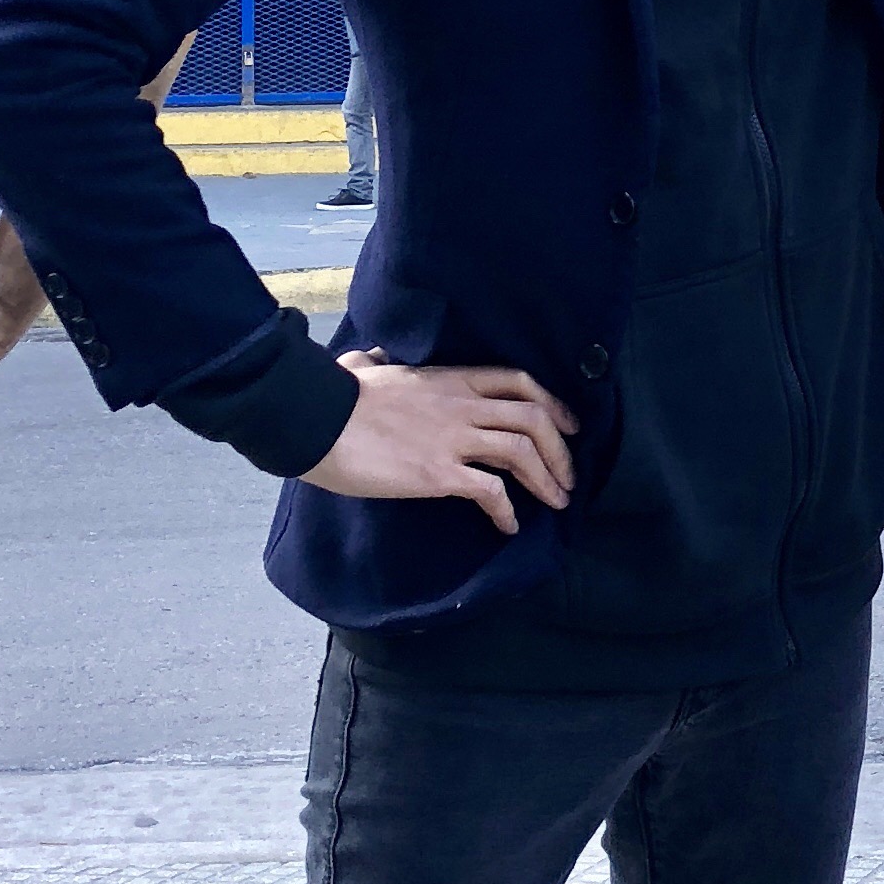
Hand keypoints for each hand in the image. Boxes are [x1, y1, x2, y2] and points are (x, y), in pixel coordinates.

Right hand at [304, 353, 577, 535]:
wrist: (315, 420)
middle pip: (533, 417)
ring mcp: (453, 438)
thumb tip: (371, 358)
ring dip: (548, 478)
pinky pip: (490, 491)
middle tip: (569, 476)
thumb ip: (378, 361)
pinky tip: (509, 525)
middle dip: (561, 449)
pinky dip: (508, 510)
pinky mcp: (439, 473)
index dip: (552, 403)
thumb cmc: (335, 395)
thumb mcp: (365, 366)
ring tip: (557, 502)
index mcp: (450, 378)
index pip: (518, 380)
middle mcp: (461, 405)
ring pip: (522, 451)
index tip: (569, 425)